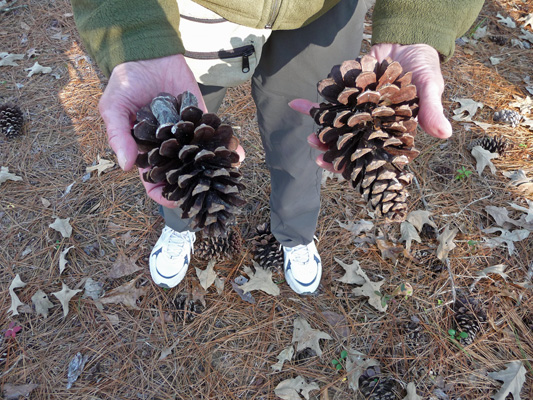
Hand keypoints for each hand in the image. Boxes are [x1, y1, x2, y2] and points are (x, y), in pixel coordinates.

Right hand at [99, 54, 243, 207]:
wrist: (149, 54)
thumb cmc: (126, 82)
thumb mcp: (113, 107)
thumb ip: (119, 135)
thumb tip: (125, 166)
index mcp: (146, 150)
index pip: (154, 180)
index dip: (163, 194)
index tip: (176, 203)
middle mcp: (169, 146)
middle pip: (182, 175)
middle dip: (195, 186)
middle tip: (209, 196)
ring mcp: (187, 134)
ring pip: (202, 158)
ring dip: (215, 169)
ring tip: (228, 179)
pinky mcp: (202, 118)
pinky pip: (215, 134)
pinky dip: (227, 144)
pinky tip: (238, 155)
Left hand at [289, 43, 451, 171]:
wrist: (407, 41)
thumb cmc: (424, 66)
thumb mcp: (431, 86)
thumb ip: (432, 109)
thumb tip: (445, 134)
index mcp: (392, 131)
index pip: (374, 155)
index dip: (358, 166)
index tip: (342, 171)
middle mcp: (372, 124)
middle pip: (351, 145)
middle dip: (334, 151)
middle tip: (318, 151)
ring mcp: (357, 111)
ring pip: (337, 128)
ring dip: (322, 133)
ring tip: (309, 136)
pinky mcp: (347, 95)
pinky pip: (329, 102)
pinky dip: (313, 103)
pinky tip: (296, 104)